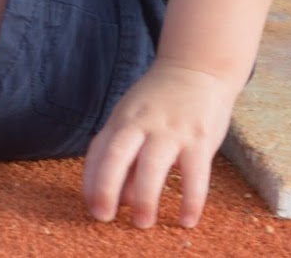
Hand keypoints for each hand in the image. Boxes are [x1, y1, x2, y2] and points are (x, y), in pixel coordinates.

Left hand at [81, 59, 239, 228]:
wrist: (198, 68)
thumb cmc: (160, 102)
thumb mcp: (134, 118)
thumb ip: (125, 155)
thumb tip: (120, 199)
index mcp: (122, 119)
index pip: (98, 151)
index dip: (91, 181)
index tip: (92, 208)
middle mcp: (142, 123)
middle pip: (116, 154)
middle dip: (106, 188)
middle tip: (103, 218)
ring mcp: (171, 129)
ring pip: (152, 164)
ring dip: (144, 197)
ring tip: (142, 222)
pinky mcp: (199, 137)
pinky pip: (195, 173)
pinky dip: (190, 199)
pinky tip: (186, 220)